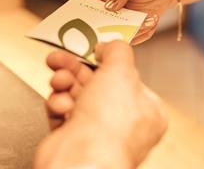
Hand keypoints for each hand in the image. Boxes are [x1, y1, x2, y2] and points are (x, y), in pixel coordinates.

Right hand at [34, 41, 167, 168]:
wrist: (80, 159)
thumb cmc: (109, 123)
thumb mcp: (121, 70)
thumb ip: (118, 50)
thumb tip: (109, 46)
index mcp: (146, 109)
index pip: (126, 77)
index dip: (107, 61)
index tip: (91, 49)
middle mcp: (123, 122)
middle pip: (96, 83)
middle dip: (74, 68)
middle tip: (59, 58)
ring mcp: (97, 131)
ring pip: (77, 94)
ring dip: (64, 83)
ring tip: (59, 80)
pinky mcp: (73, 137)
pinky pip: (63, 111)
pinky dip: (58, 105)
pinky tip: (60, 105)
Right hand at [88, 0, 177, 44]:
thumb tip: (109, 6)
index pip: (90, 2)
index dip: (87, 12)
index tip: (90, 20)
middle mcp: (109, 8)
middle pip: (100, 22)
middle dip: (107, 27)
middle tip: (116, 28)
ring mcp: (120, 20)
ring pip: (117, 32)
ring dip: (130, 30)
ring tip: (143, 22)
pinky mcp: (132, 28)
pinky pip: (133, 36)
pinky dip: (142, 33)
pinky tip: (151, 22)